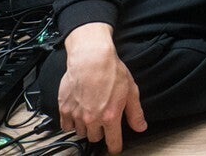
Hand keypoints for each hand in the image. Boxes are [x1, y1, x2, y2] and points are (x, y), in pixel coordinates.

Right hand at [59, 24, 145, 153]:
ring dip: (86, 127)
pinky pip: (66, 126)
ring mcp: (77, 115)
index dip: (115, 147)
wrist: (91, 59)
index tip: (115, 148)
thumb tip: (141, 128)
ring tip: (91, 114)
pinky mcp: (64, 109)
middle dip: (100, 131)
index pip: (113, 142)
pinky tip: (78, 113)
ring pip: (81, 132)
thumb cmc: (112, 72)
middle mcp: (92, 119)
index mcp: (110, 116)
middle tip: (103, 120)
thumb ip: (135, 113)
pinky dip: (72, 123)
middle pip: (95, 138)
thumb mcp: (131, 91)